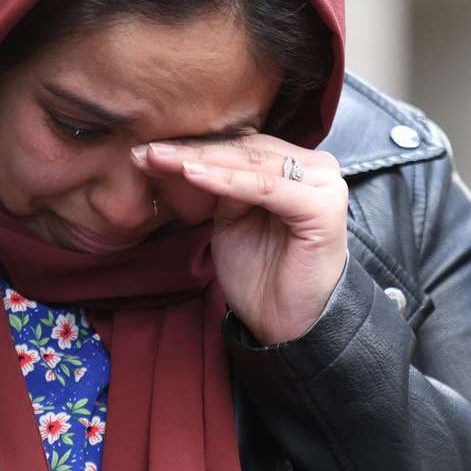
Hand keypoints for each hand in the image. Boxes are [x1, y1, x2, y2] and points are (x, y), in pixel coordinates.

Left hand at [132, 136, 347, 344]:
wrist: (286, 325)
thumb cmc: (261, 274)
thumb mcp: (231, 219)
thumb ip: (220, 184)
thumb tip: (181, 155)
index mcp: (298, 166)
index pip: (241, 146)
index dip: (194, 145)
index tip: (147, 149)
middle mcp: (316, 168)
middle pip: (245, 149)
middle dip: (191, 150)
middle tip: (146, 151)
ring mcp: (324, 185)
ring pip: (252, 163)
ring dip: (202, 160)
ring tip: (160, 159)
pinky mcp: (323, 208)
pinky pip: (265, 188)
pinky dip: (227, 181)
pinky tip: (193, 175)